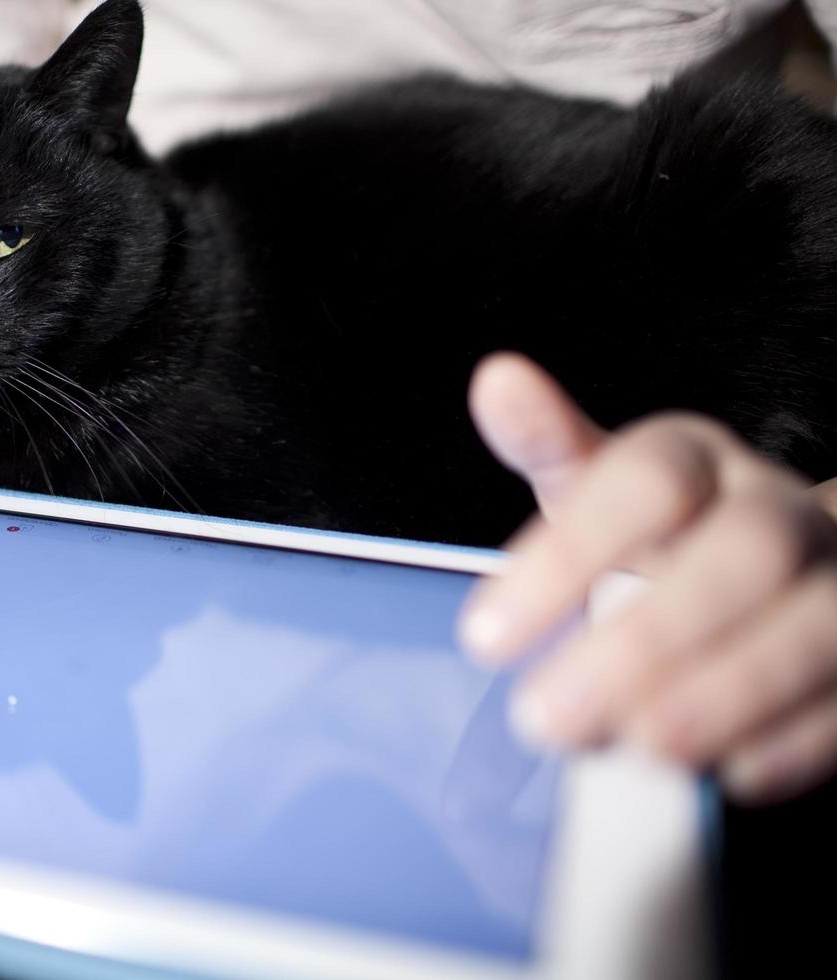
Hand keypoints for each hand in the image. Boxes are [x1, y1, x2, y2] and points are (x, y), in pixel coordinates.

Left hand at [460, 352, 836, 802]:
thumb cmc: (659, 534)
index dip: (566, 557)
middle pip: (744, 553)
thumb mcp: (592, 486)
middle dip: (647, 640)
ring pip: (818, 624)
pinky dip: (798, 740)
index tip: (484, 638)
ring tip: (639, 746)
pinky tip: (731, 771)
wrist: (769, 572)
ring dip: (727, 694)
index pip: (645, 484)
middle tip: (548, 715)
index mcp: (698, 462)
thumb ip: (546, 445)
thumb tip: (498, 381)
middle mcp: (780, 512)